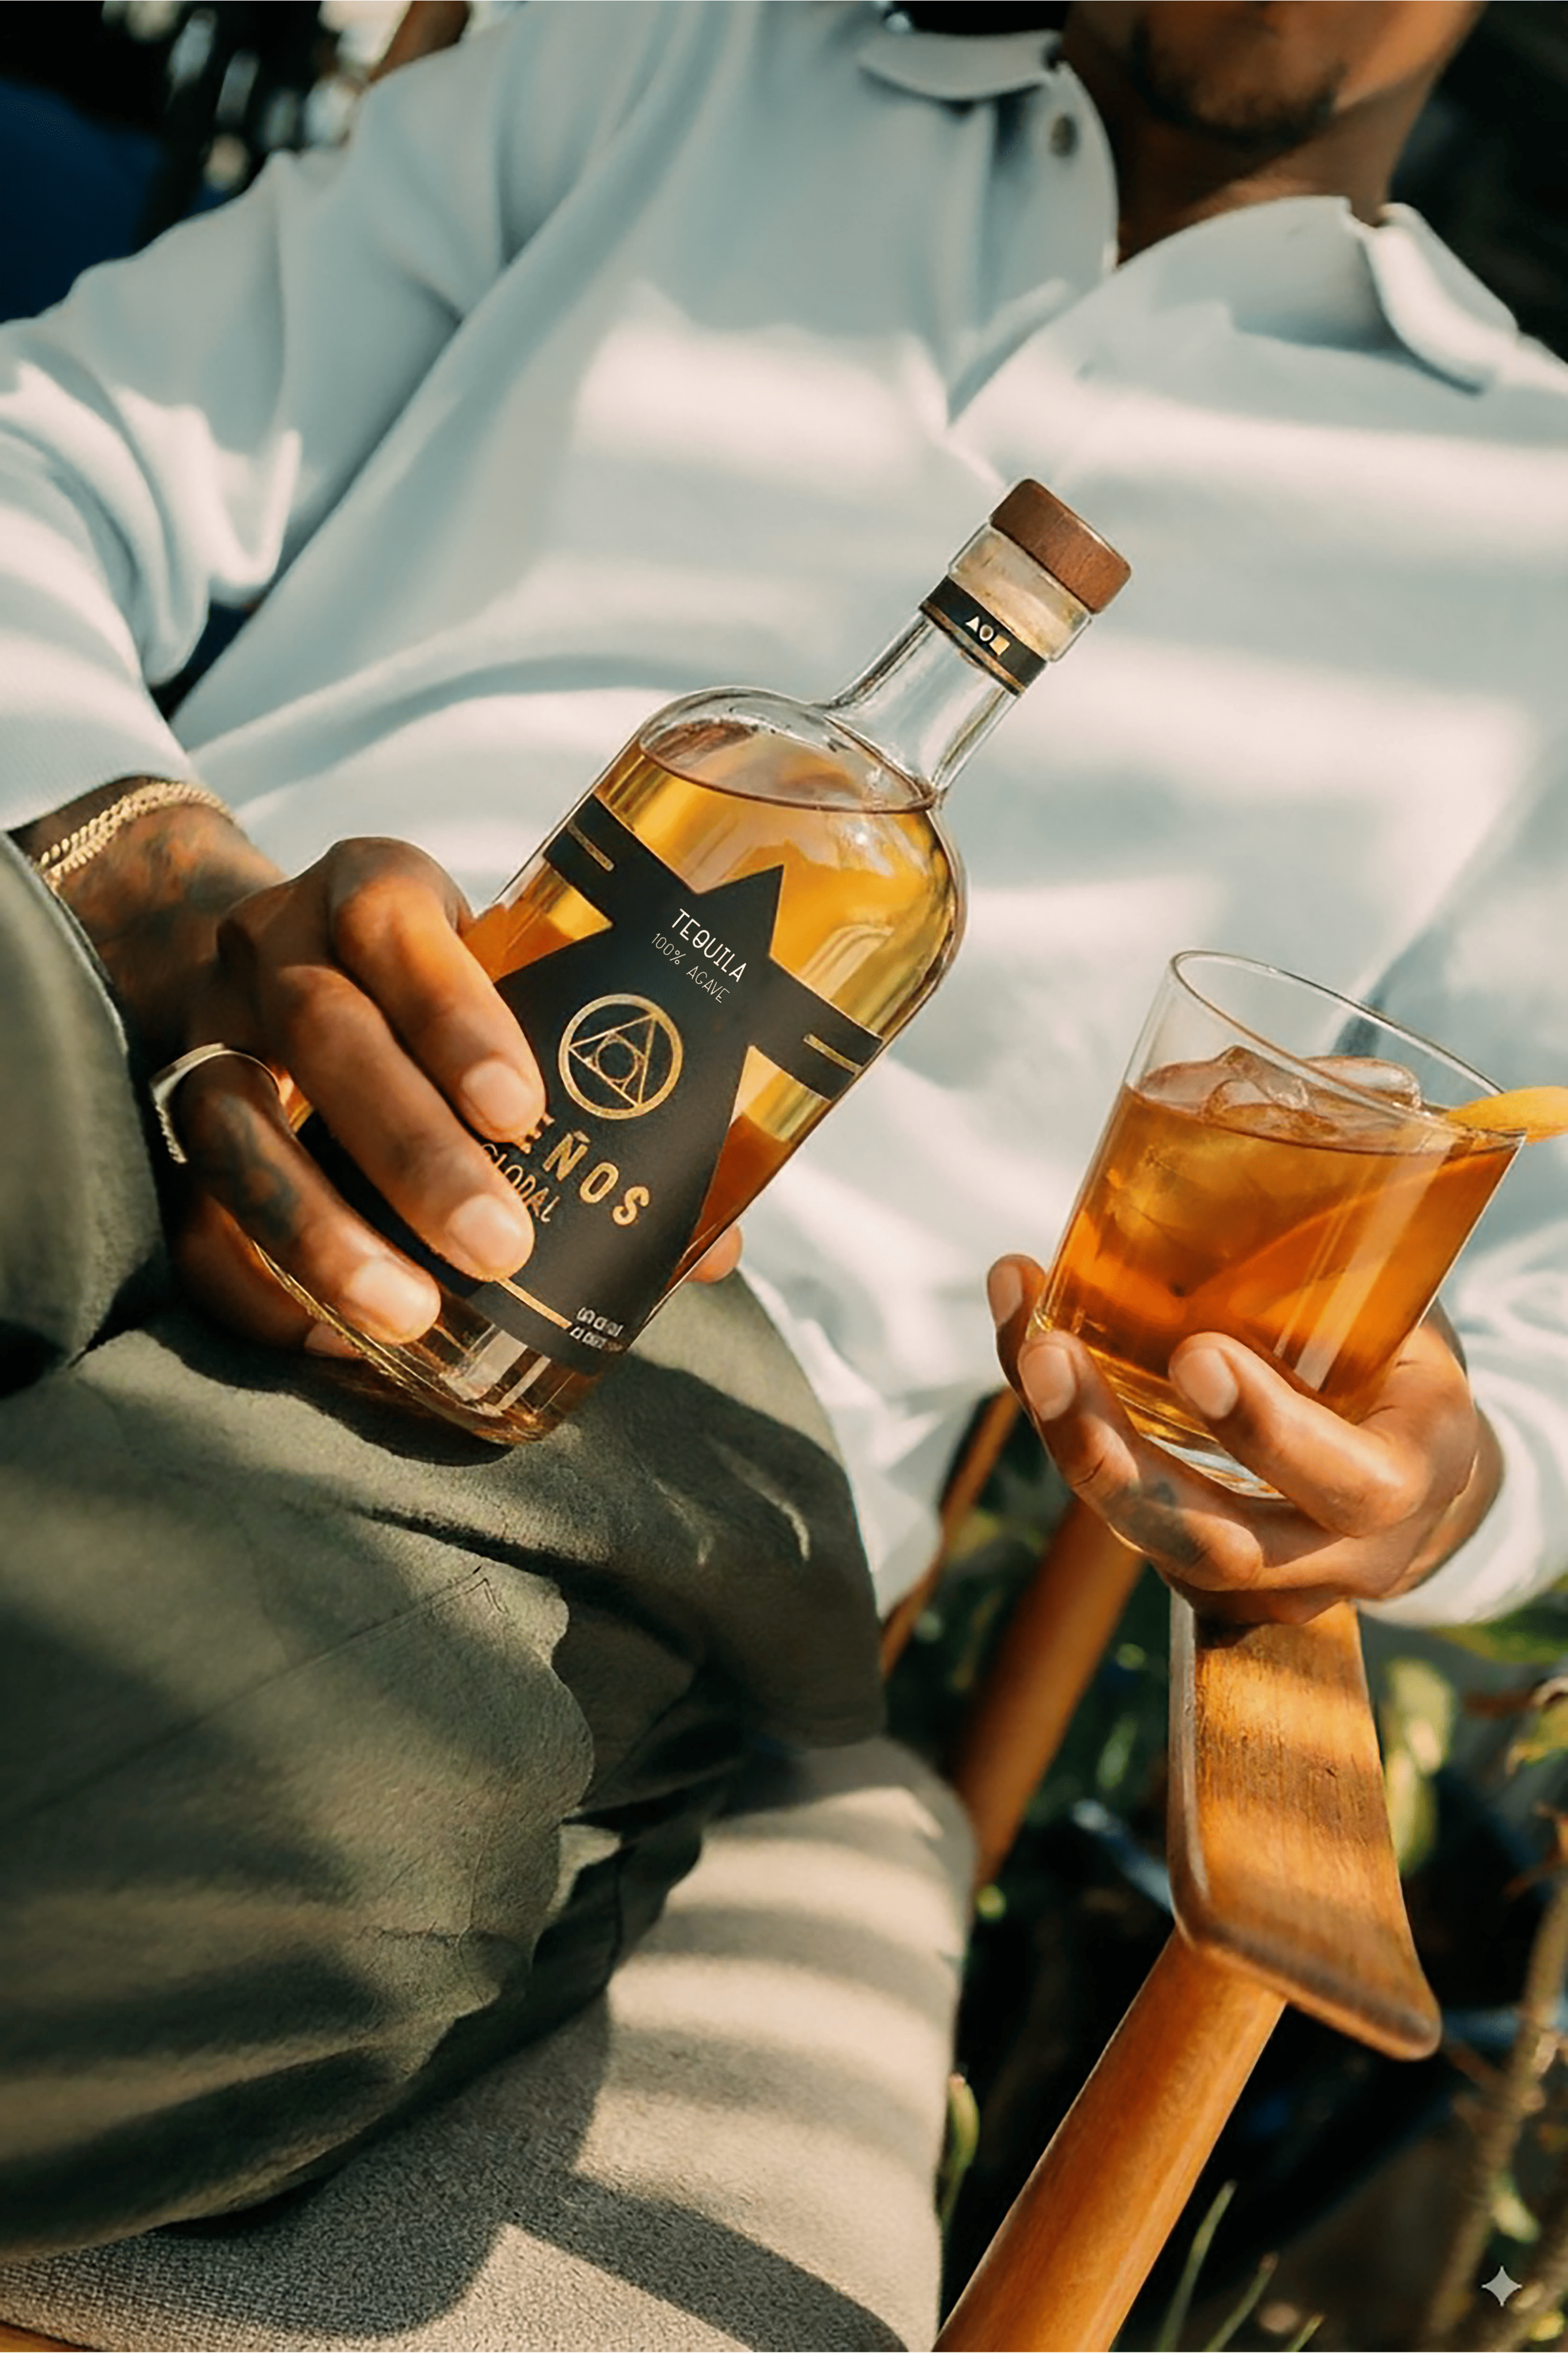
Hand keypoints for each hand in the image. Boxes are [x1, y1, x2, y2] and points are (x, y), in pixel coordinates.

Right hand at [33, 790, 737, 1349]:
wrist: (275, 966)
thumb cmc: (436, 995)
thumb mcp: (508, 990)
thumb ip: (600, 1088)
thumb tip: (710, 1246)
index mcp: (373, 891)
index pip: (395, 923)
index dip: (453, 1013)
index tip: (520, 1110)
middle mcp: (274, 948)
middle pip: (325, 1032)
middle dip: (411, 1148)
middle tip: (501, 1246)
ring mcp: (208, 1035)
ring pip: (232, 1125)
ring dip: (323, 1231)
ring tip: (410, 1315)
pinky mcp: (170, 1128)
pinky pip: (191, 1215)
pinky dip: (260, 1286)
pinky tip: (330, 1344)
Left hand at [986, 1254, 1501, 1623]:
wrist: (1415, 1477)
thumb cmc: (1407, 1373)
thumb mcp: (1414, 1325)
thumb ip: (1361, 1267)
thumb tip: (1292, 1128)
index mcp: (1411, 1477)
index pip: (1351, 1483)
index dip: (1268, 1432)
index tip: (1195, 1354)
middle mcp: (1337, 1553)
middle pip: (1217, 1544)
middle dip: (1117, 1457)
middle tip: (1052, 1354)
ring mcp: (1265, 1580)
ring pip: (1153, 1540)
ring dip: (1071, 1441)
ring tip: (1028, 1338)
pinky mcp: (1200, 1569)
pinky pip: (1125, 1511)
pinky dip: (1067, 1428)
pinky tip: (1028, 1341)